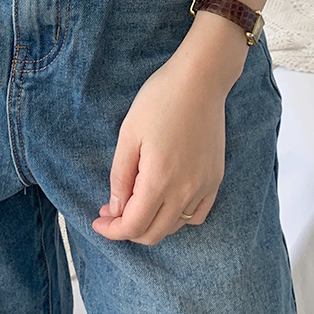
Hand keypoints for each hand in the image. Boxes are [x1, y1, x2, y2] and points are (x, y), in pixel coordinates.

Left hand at [91, 43, 232, 245]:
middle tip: (111, 211)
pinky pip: (198, 215)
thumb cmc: (160, 99)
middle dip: (128, 229)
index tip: (98, 220)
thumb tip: (116, 209)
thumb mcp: (129, 133)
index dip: (112, 230)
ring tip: (135, 201)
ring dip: (152, 222)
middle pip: (153, 233)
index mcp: (159, 180)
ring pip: (175, 226)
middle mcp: (185, 191)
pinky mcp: (215, 178)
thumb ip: (120, 175)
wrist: (200, 80)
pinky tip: (166, 200)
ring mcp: (204, 186)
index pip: (133, 226)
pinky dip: (178, 217)